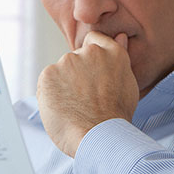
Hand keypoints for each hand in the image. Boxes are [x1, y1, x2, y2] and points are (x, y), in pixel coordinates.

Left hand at [37, 31, 138, 156]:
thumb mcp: (127, 83)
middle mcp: (90, 52)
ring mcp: (68, 62)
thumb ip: (119, 58)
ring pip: (60, 72)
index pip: (94, 39)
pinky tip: (63, 109)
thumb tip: (120, 36)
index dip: (89, 56)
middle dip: (76, 76)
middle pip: (75, 60)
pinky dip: (51, 95)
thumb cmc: (115, 117)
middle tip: (85, 100)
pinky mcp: (48, 74)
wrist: (99, 137)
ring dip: (63, 86)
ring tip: (75, 108)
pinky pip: (47, 83)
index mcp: (112, 53)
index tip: (90, 74)